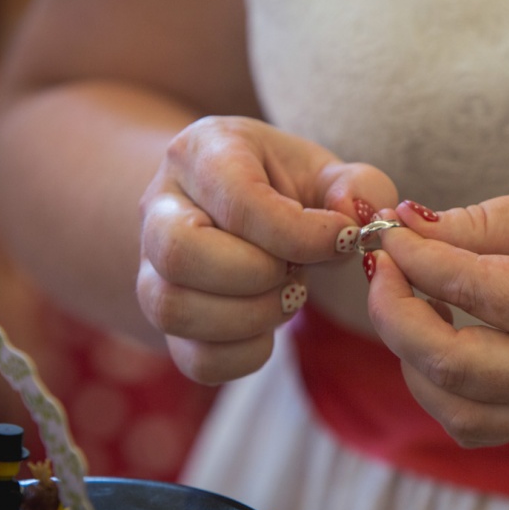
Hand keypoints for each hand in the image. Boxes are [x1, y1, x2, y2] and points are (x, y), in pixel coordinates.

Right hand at [137, 115, 396, 382]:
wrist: (235, 210)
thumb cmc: (284, 188)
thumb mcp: (325, 171)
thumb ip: (359, 186)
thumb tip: (353, 217)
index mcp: (203, 153)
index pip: (237, 200)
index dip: (298, 234)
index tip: (342, 240)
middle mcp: (160, 206)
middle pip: (180, 253)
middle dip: (258, 276)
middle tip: (297, 272)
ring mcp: (149, 265)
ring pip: (172, 309)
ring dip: (250, 317)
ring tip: (287, 297)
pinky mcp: (161, 316)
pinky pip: (190, 357)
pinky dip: (243, 355)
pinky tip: (268, 328)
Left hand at [365, 180, 508, 446]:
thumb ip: (494, 221)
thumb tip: (414, 226)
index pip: (472, 291)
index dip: (415, 256)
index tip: (385, 227)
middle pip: (450, 365)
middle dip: (394, 312)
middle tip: (383, 264)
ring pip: (457, 410)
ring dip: (412, 357)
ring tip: (412, 300)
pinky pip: (482, 424)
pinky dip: (443, 389)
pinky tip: (442, 338)